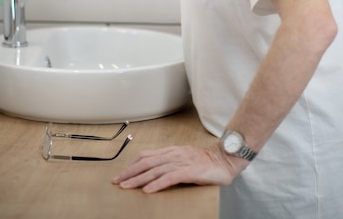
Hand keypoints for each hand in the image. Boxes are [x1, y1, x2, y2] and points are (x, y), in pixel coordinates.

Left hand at [112, 144, 243, 192]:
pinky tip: (148, 190)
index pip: (146, 155)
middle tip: (117, 181)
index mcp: (171, 151)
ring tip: (126, 186)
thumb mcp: (184, 159)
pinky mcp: (190, 170)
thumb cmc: (205, 161)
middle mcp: (173, 154)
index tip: (121, 173)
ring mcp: (181, 162)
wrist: (225, 159)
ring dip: (138, 178)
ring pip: (155, 170)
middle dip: (130, 172)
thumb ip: (170, 162)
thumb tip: (153, 171)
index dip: (132, 164)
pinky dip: (157, 184)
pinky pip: (170, 177)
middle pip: (146, 162)